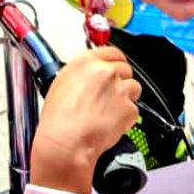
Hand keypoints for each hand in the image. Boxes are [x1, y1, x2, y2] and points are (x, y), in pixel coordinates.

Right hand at [31, 48, 140, 193]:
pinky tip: (110, 123)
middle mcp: (105, 72)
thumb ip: (82, 73)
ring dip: (126, 98)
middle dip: (121, 81)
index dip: (115, 61)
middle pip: (126, 69)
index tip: (115, 68)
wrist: (66, 141)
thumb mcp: (62, 83)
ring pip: (134, 88)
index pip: (112, 51)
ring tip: (110, 111)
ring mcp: (119, 89)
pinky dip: (126, 118)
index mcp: (86, 62)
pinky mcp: (129, 109)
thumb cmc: (59, 118)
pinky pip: (134, 110)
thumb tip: (91, 75)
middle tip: (111, 95)